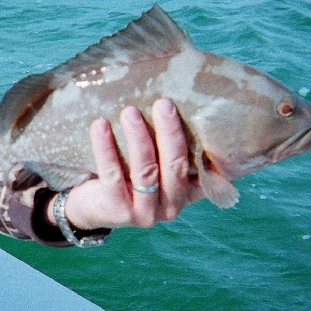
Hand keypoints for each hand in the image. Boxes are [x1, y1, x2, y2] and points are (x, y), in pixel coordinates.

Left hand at [54, 98, 204, 230]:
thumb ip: (171, 143)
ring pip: (146, 171)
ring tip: (129, 112)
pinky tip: (100, 125)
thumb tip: (181, 98)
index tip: (217, 122)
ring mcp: (146, 212)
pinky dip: (106, 148)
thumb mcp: (157, 161)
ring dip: (138, 138)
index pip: (211, 173)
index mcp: (188, 192)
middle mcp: (172, 206)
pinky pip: (112, 174)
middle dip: (170, 133)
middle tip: (163, 104)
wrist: (92, 205)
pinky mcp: (117, 210)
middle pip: (176, 166)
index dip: (218, 154)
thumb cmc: (131, 173)